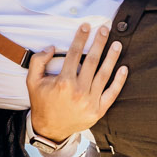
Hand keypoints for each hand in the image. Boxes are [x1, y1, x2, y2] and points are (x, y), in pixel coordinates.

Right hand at [26, 23, 126, 142]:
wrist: (49, 130)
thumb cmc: (42, 103)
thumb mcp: (32, 81)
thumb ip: (38, 61)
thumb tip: (52, 47)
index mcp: (63, 82)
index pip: (75, 54)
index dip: (81, 38)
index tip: (86, 26)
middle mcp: (78, 91)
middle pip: (92, 60)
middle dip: (99, 42)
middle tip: (105, 29)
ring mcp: (90, 101)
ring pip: (104, 74)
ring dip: (112, 57)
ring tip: (117, 44)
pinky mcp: (98, 110)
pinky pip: (112, 93)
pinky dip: (119, 81)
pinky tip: (124, 68)